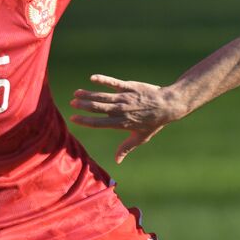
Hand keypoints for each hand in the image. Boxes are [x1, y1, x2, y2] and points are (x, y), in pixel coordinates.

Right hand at [70, 75, 187, 163]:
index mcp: (121, 123)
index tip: (73, 118)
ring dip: (88, 94)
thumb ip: (126, 148)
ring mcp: (124, 98)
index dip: (85, 121)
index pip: (99, 123)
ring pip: (102, 96)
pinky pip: (113, 83)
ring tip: (77, 93)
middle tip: (72, 103)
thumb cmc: (153, 123)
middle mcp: (121, 110)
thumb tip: (117, 161)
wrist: (167, 105)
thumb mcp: (140, 138)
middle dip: (83, 105)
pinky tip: (93, 78)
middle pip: (98, 108)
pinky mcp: (129, 87)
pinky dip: (103, 80)